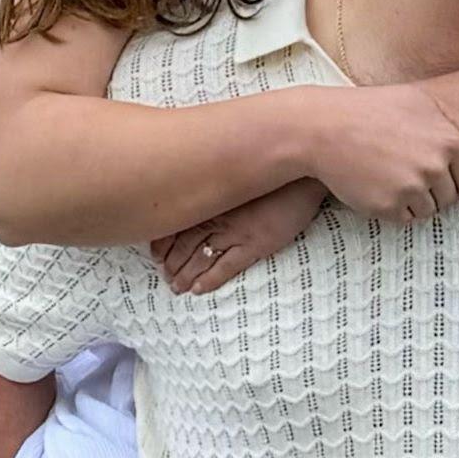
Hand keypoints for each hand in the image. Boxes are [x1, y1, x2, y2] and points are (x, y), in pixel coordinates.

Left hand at [152, 177, 331, 294]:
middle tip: (164, 276)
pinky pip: (226, 266)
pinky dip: (210, 279)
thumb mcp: (239, 169)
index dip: (163, 242)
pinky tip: (198, 289)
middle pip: (184, 244)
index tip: (154, 254)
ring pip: (200, 258)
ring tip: (176, 287)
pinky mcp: (255, 244)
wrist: (304, 171)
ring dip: (185, 274)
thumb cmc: (272, 168)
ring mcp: (235, 232)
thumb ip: (220, 180)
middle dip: (171, 263)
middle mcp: (217, 215)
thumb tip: (203, 186)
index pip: (178, 223)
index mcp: (211, 197)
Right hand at [304, 84, 458, 224]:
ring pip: (430, 210)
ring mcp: (412, 188)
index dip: (456, 178)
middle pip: (453, 198)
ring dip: (415, 199)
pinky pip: (406, 218)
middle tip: (405, 167)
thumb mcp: (424, 102)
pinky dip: (395, 208)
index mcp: (450, 141)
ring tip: (389, 173)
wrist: (324, 127)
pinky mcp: (389, 207)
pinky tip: (378, 184)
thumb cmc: (376, 109)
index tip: (433, 168)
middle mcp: (435, 167)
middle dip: (436, 189)